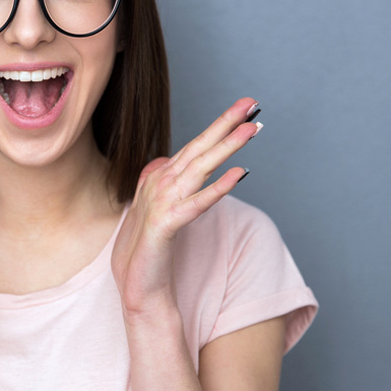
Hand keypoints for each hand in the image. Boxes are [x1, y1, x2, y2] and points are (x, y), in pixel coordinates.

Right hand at [111, 97, 260, 318]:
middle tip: (250, 103)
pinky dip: (217, 188)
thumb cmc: (150, 251)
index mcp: (160, 179)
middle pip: (198, 148)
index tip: (244, 109)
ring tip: (251, 129)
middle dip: (225, 123)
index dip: (219, 126)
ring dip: (226, 147)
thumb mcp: (156, 210)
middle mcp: (159, 184)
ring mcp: (161, 203)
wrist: (140, 287)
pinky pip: (197, 204)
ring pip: (200, 168)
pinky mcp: (165, 225)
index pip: (195, 146)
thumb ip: (163, 183)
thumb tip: (170, 161)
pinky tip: (239, 175)